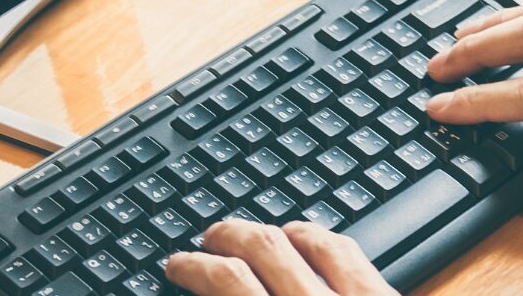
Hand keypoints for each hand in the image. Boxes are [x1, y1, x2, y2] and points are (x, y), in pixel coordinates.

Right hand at [165, 220, 396, 295]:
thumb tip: (211, 291)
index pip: (227, 284)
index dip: (194, 269)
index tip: (175, 266)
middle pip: (261, 250)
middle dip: (224, 239)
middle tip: (204, 243)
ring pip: (303, 241)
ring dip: (266, 232)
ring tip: (246, 235)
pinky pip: (347, 251)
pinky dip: (315, 236)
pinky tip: (302, 237)